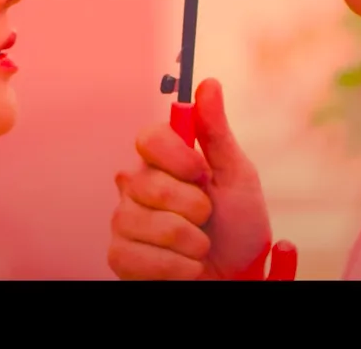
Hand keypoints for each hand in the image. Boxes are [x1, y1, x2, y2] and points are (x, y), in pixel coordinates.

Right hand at [109, 78, 273, 279]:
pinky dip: (174, 267)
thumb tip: (209, 84)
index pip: (147, 138)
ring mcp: (124, 222)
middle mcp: (135, 186)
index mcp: (162, 161)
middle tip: (208, 218)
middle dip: (192, 207)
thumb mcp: (237, 176)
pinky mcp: (120, 257)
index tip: (202, 173)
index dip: (176, 156)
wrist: (240, 276)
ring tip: (200, 247)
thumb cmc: (240, 227)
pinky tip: (186, 268)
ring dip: (189, 242)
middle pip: (147, 182)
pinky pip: (136, 256)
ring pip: (145, 222)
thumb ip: (216, 132)